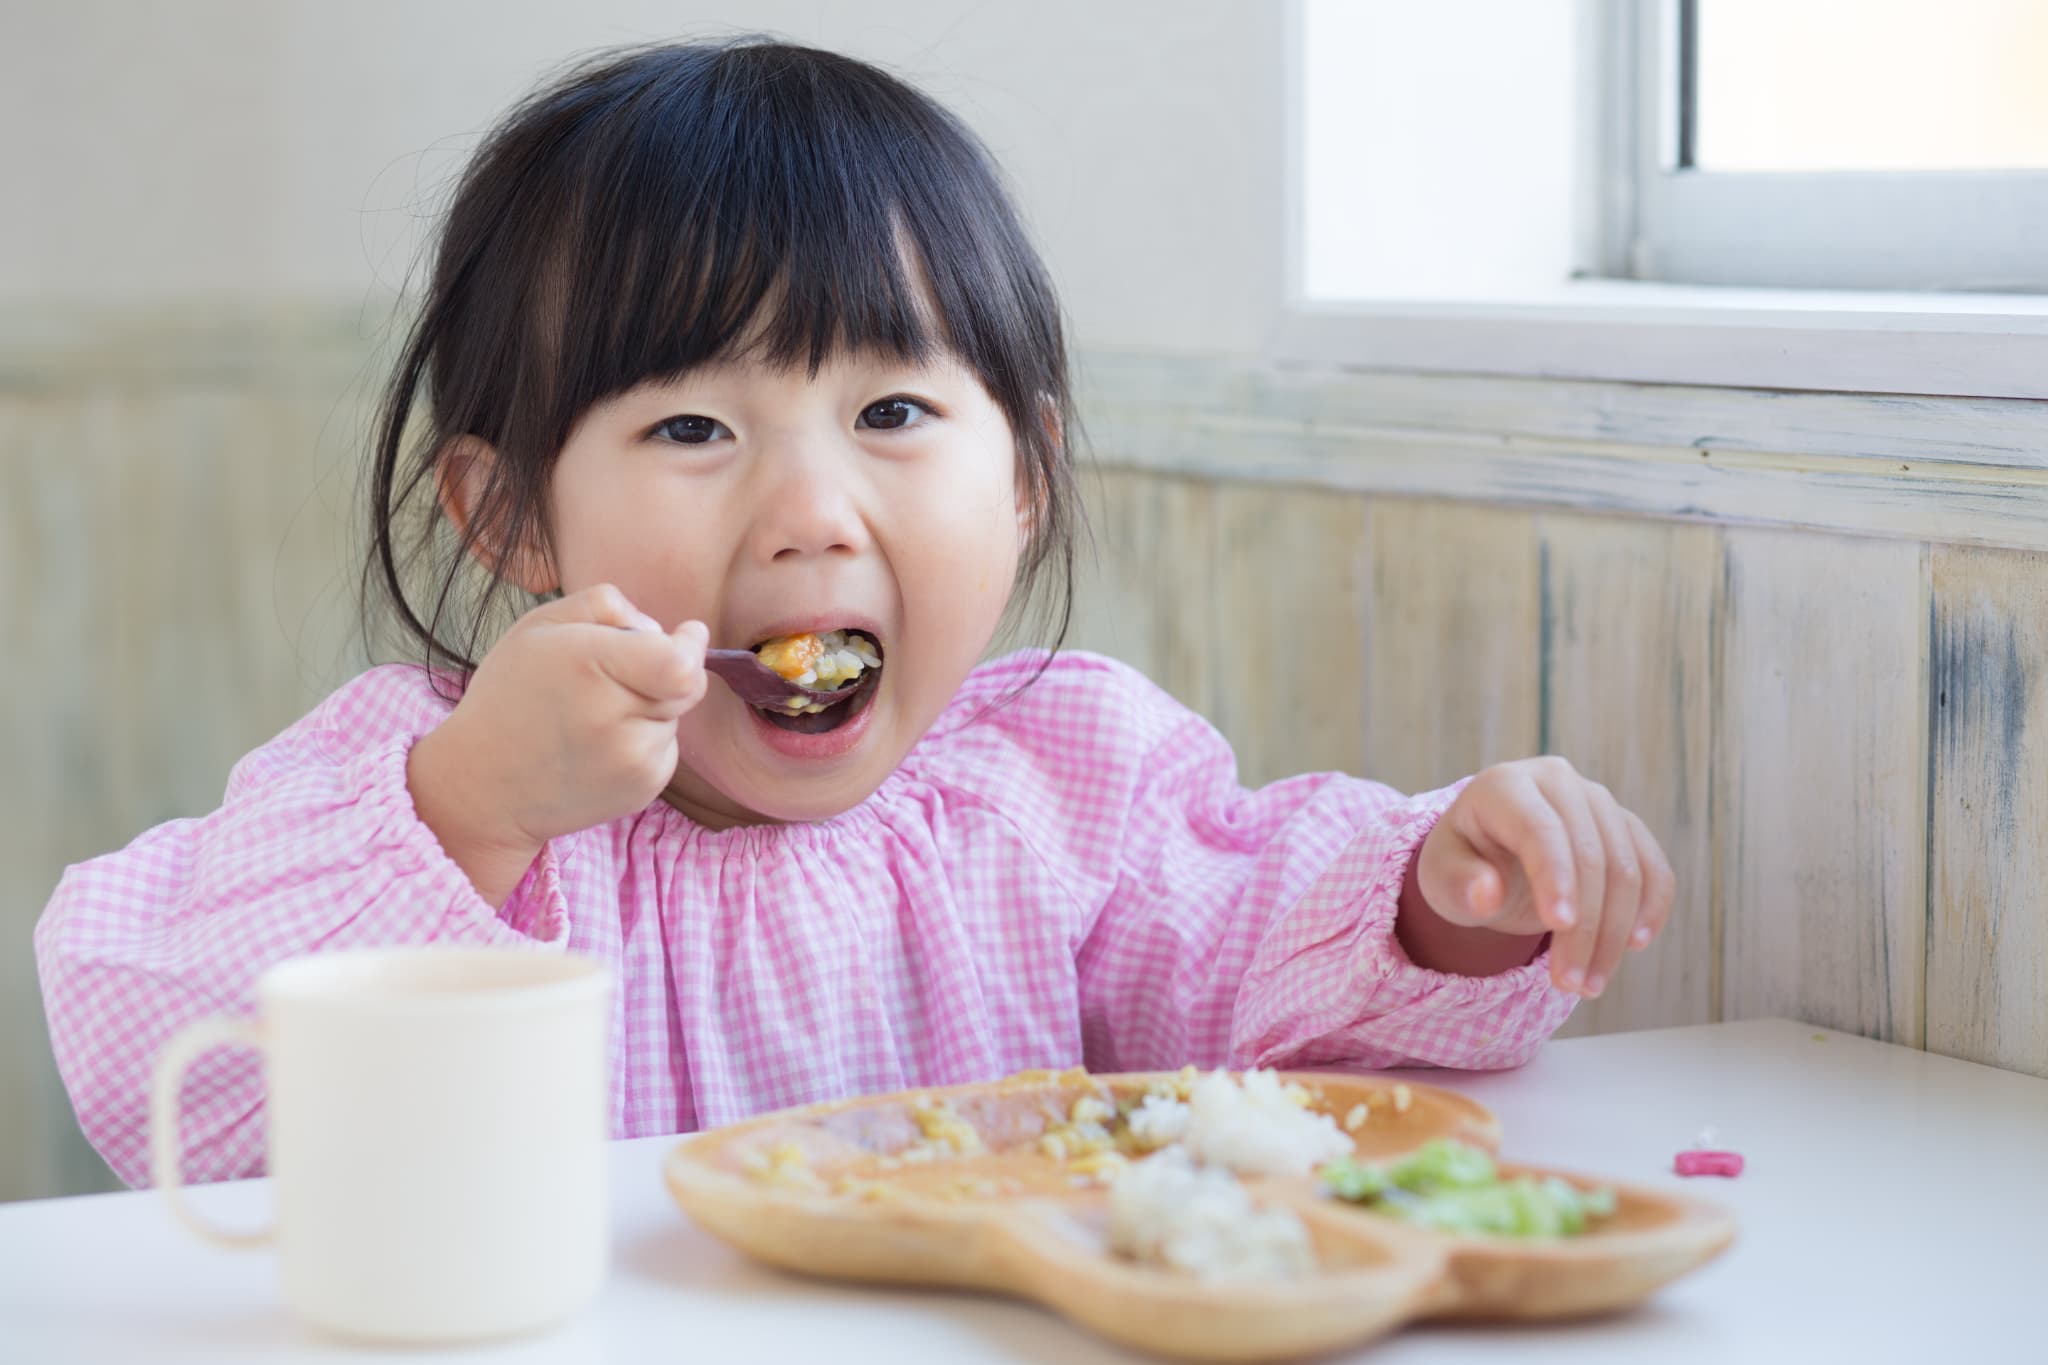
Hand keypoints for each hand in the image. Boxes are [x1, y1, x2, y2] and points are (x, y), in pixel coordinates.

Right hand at [409, 584, 706, 903]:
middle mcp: (612, 716)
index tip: (689, 634)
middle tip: (618, 678)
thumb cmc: (512, 694)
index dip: (691, 646)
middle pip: (686, 685)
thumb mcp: (539, 626)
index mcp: (588, 665)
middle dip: (667, 673)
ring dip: (651, 710)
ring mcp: (630, 759)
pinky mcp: (641, 790)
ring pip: (674, 716)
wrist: (482, 786)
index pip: (679, 663)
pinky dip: (644, 742)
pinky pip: (665, 750)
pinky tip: (599, 748)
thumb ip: (606, 604)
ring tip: (593, 719)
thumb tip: (665, 630)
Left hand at [1411, 757, 1674, 996]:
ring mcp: (1597, 800)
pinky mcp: (1624, 826)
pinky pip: (1653, 867)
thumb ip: (1457, 884)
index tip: (1558, 926)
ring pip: (1626, 867)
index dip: (1555, 876)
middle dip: (1584, 926)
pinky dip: (1651, 908)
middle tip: (1568, 984)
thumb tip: (1487, 895)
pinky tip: (1633, 945)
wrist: (1490, 854)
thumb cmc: (1462, 864)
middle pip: (1590, 854)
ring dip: (1614, 933)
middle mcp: (1556, 782)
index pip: (1539, 828)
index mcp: (1504, 786)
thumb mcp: (1441, 877)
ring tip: (1588, 984)